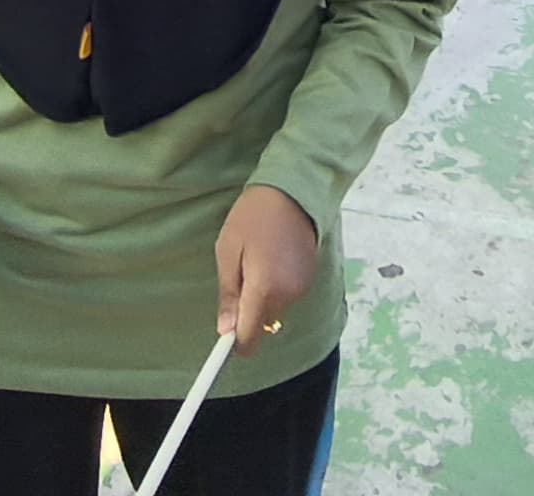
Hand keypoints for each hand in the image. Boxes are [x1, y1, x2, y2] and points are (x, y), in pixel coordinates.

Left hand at [213, 184, 318, 353]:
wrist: (293, 190)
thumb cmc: (253, 216)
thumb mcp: (228, 250)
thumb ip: (228, 294)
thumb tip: (226, 331)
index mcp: (265, 289)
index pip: (250, 338)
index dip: (236, 344)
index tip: (224, 339)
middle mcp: (288, 295)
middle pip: (262, 324)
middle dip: (247, 312)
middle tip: (240, 275)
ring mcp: (302, 288)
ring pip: (274, 311)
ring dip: (262, 298)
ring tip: (257, 261)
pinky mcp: (309, 279)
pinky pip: (286, 297)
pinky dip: (276, 288)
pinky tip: (272, 260)